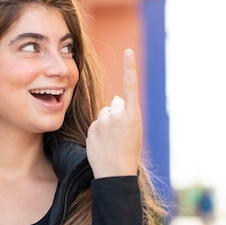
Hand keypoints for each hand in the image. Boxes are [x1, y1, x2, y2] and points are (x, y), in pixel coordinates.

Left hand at [86, 48, 141, 177]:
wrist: (115, 173)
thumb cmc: (128, 152)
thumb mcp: (133, 130)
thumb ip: (124, 113)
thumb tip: (114, 99)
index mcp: (133, 116)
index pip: (130, 87)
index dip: (129, 68)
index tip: (128, 51)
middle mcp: (118, 115)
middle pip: (114, 104)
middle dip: (116, 114)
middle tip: (119, 134)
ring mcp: (104, 122)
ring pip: (103, 114)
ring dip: (105, 123)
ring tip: (110, 141)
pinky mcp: (92, 128)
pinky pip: (95, 124)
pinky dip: (97, 132)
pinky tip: (102, 144)